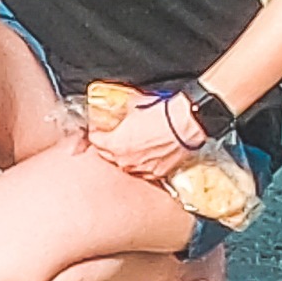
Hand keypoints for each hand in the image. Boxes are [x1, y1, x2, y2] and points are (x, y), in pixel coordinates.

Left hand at [85, 91, 200, 182]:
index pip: (95, 141)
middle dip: (106, 146)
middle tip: (110, 137)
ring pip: (125, 166)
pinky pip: (143, 172)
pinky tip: (144, 157)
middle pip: (107, 156)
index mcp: (115, 144)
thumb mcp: (134, 106)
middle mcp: (126, 160)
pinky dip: (142, 165)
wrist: (186, 125)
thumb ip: (122, 112)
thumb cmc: (163, 115)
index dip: (95, 132)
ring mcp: (142, 169)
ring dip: (124, 157)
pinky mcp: (158, 173)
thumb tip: (121, 108)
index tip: (97, 129)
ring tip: (128, 148)